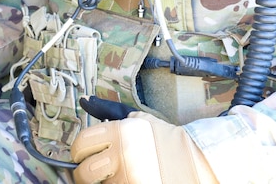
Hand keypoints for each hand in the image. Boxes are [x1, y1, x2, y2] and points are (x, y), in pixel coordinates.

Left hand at [70, 111, 217, 183]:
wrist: (197, 162)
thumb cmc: (164, 139)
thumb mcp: (137, 119)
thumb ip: (108, 111)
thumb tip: (85, 100)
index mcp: (121, 132)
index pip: (82, 142)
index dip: (78, 150)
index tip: (80, 154)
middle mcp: (124, 156)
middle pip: (84, 171)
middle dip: (84, 173)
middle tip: (91, 171)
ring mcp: (130, 178)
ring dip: (104, 182)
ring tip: (117, 175)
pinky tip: (126, 180)